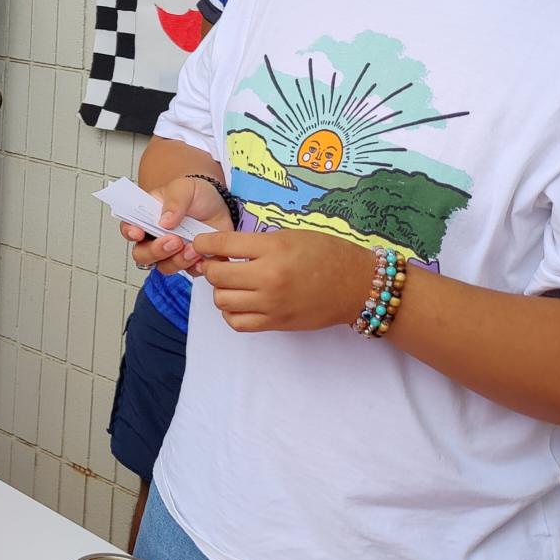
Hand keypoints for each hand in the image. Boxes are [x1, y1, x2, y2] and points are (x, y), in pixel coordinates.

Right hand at [120, 176, 234, 275]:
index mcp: (147, 218)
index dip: (130, 232)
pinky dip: (194, 266)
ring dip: (177, 260)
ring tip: (192, 248)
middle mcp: (155, 238)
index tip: (138, 233)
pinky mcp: (189, 261)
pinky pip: (188, 272)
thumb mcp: (183, 188)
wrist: (219, 205)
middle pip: (142, 255)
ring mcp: (171, 252)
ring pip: (164, 266)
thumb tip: (164, 221)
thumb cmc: (196, 194)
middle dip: (155, 251)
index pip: (129, 227)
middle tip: (173, 241)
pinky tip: (202, 255)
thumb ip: (174, 201)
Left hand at [198, 228, 379, 332]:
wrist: (357, 285)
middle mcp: (269, 277)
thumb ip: (256, 243)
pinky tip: (240, 302)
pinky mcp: (277, 323)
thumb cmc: (327, 254)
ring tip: (232, 282)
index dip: (204, 243)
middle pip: (216, 275)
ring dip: (220, 290)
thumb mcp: (290, 236)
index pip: (222, 244)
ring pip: (222, 300)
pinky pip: (237, 323)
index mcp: (273, 249)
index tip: (201, 243)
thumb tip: (222, 248)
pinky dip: (231, 312)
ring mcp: (272, 303)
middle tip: (219, 262)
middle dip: (210, 266)